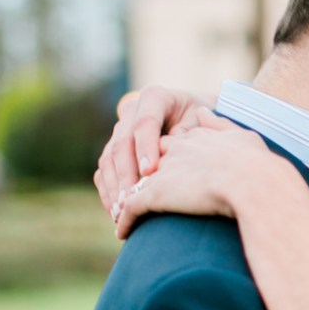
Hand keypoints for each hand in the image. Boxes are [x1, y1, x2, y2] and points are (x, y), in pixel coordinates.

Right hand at [95, 85, 211, 213]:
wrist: (197, 118)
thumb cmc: (204, 122)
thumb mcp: (203, 123)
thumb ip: (188, 135)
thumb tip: (169, 155)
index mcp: (155, 97)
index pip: (145, 123)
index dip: (145, 148)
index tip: (149, 172)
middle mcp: (132, 110)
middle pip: (122, 143)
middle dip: (126, 174)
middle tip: (131, 200)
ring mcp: (120, 128)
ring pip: (108, 158)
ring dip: (113, 187)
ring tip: (121, 211)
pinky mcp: (114, 148)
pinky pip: (104, 170)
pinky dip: (108, 190)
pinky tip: (115, 210)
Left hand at [113, 112, 272, 238]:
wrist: (252, 182)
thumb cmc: (255, 164)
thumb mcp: (240, 135)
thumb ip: (219, 124)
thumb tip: (202, 111)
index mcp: (192, 139)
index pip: (165, 146)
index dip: (159, 160)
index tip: (156, 173)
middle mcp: (172, 152)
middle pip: (143, 164)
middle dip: (134, 179)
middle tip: (128, 197)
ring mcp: (161, 173)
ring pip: (131, 187)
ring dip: (124, 203)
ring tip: (121, 218)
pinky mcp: (155, 195)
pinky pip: (130, 209)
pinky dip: (124, 221)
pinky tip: (123, 233)